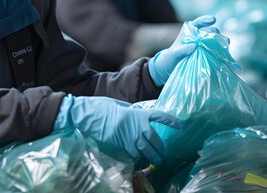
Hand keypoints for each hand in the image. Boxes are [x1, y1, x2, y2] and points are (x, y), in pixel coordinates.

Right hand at [53, 95, 180, 163]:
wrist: (87, 116)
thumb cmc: (101, 107)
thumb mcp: (119, 105)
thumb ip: (130, 110)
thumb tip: (137, 114)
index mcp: (138, 113)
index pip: (159, 116)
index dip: (171, 121)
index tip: (180, 125)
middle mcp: (136, 127)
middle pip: (155, 141)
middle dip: (161, 149)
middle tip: (163, 154)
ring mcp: (129, 138)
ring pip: (146, 151)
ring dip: (152, 157)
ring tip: (156, 161)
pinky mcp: (121, 146)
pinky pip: (134, 155)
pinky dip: (138, 158)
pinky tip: (139, 160)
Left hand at [148, 15, 218, 85]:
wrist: (172, 67)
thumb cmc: (171, 58)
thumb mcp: (174, 55)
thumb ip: (182, 51)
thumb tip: (193, 46)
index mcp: (189, 31)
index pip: (198, 22)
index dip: (206, 20)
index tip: (213, 20)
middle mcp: (198, 36)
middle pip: (210, 31)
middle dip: (214, 33)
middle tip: (217, 38)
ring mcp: (204, 44)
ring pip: (216, 39)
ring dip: (221, 41)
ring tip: (225, 44)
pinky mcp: (209, 53)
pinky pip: (217, 50)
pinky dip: (221, 50)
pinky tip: (224, 52)